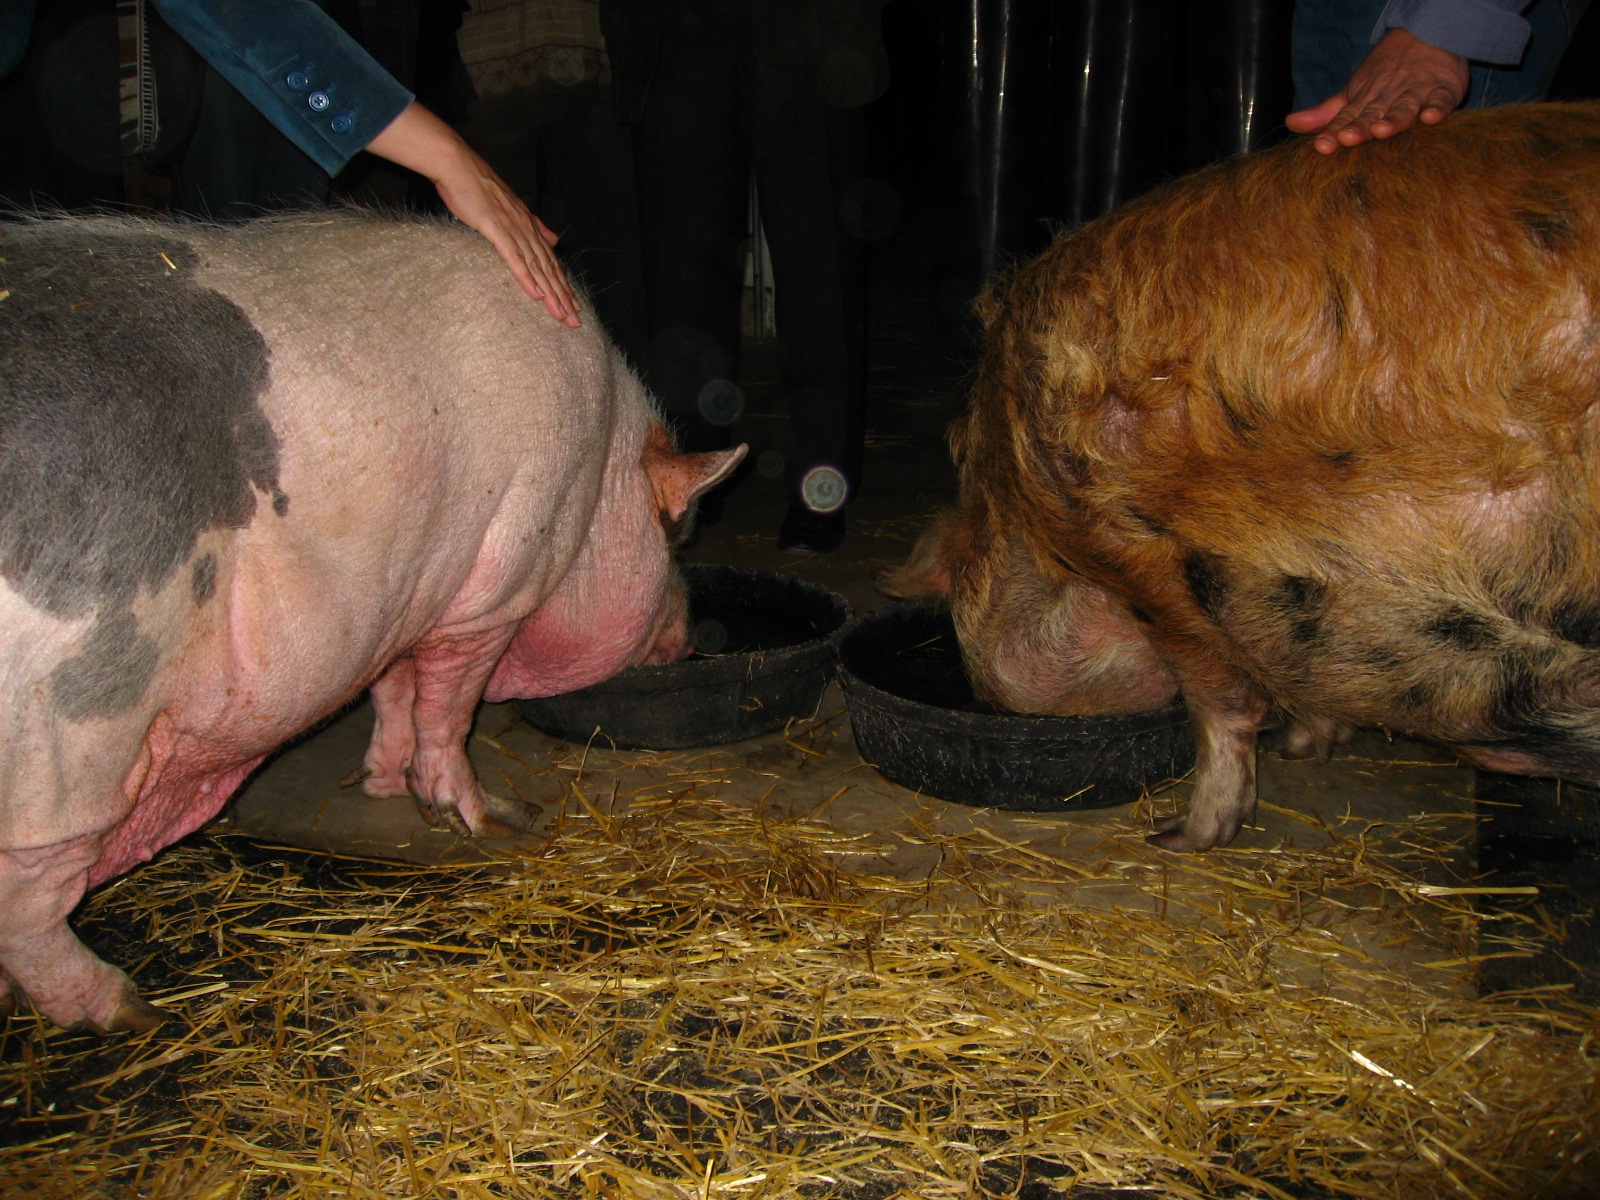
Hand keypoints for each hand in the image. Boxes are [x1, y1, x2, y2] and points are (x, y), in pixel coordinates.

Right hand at [365, 102, 581, 325]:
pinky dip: (526, 277)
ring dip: (550, 293)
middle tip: (574, 321)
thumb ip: (534, 225)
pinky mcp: (496, 230)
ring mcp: (513, 229)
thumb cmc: (478, 188)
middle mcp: (526, 229)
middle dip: (563, 296)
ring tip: (560, 315)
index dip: (563, 284)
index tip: (573, 305)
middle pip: (549, 269)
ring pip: (537, 268)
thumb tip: (554, 238)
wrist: (458, 166)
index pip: (550, 261)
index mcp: (529, 226)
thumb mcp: (511, 208)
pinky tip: (535, 294)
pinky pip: (514, 258)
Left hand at [1286, 28, 1468, 154]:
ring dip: (1394, 119)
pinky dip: (1437, 107)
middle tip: (1348, 138)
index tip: (1324, 145)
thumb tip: (1291, 123)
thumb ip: (1327, 114)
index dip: (1335, 131)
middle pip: (1373, 114)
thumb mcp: (1354, 94)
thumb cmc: (1385, 75)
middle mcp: (1389, 97)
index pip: (1347, 117)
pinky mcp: (1443, 90)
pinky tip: (1430, 118)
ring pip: (1404, 107)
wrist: (1427, 35)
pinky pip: (1441, 100)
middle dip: (1361, 127)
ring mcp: (1416, 93)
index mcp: (1366, 100)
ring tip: (1382, 130)